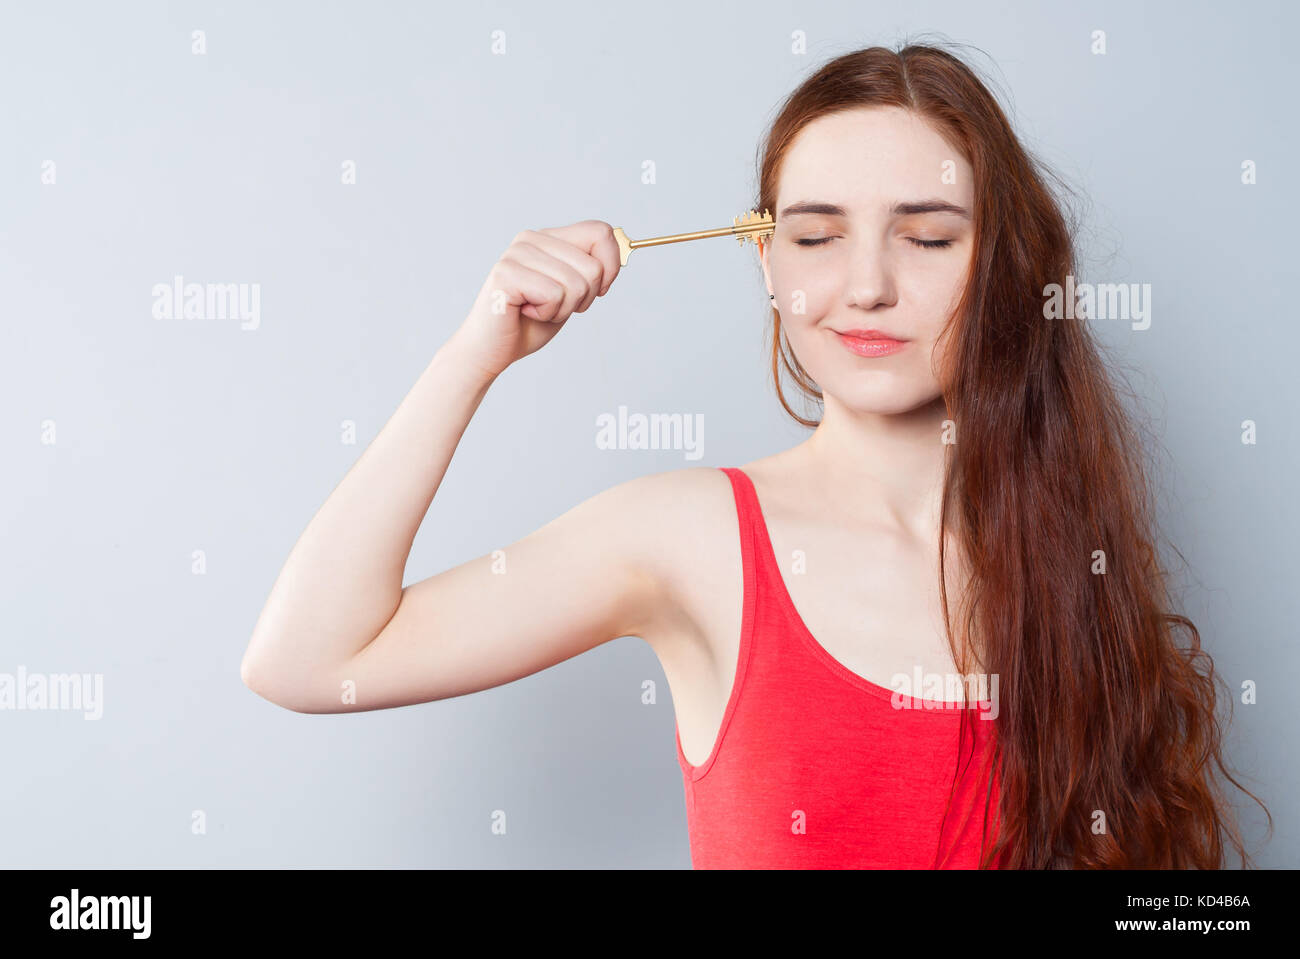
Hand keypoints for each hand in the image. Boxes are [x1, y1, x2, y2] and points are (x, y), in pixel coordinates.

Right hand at [453, 220, 622, 377]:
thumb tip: (621, 254)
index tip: (596, 291)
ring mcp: (517, 254)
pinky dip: (547, 314)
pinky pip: (555, 295)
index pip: (601, 232)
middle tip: (553, 306)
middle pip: (593, 266)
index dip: (611, 267)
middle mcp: (532, 238)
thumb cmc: (530, 323)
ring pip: (576, 283)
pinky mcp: (507, 273)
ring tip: (537, 310)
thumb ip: (591, 270)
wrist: (492, 350)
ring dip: (562, 309)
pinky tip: (526, 312)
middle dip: (582, 298)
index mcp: (549, 238)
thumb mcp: (571, 293)